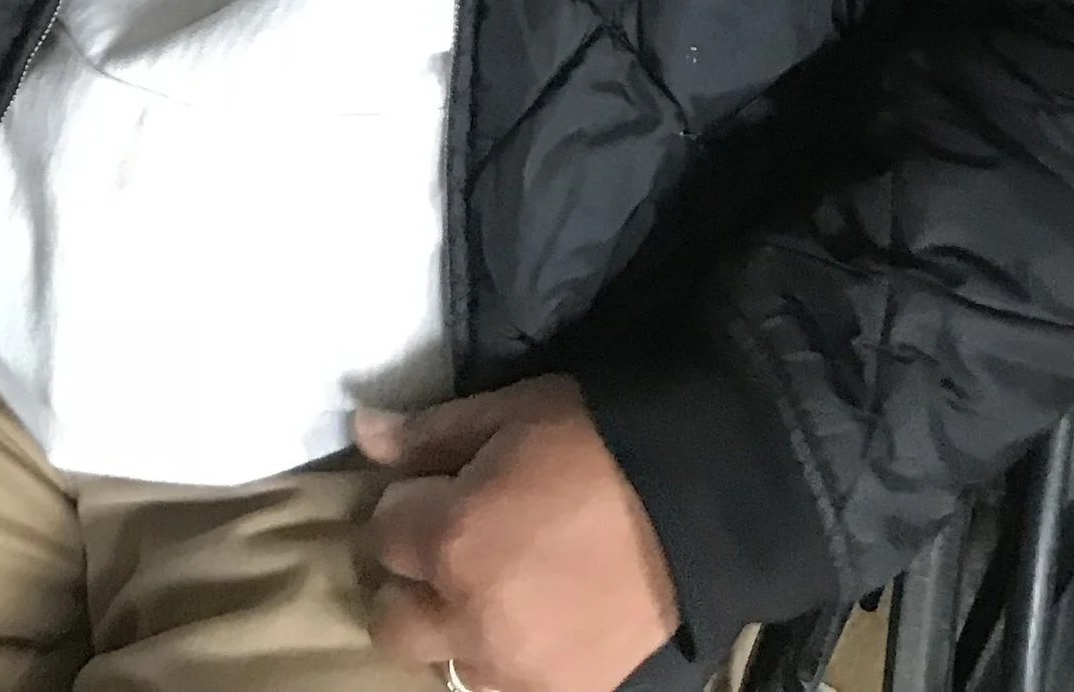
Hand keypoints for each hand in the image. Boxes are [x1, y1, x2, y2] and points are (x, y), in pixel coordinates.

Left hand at [356, 377, 678, 691]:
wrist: (710, 495)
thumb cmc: (607, 437)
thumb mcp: (519, 410)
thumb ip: (434, 431)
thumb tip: (364, 430)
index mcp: (452, 537)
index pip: (384, 532)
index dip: (414, 502)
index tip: (449, 487)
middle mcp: (467, 617)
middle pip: (392, 621)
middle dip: (417, 580)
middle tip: (466, 546)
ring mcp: (512, 669)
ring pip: (446, 661)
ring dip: (462, 626)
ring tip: (513, 585)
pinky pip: (503, 685)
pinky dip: (512, 656)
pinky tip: (549, 615)